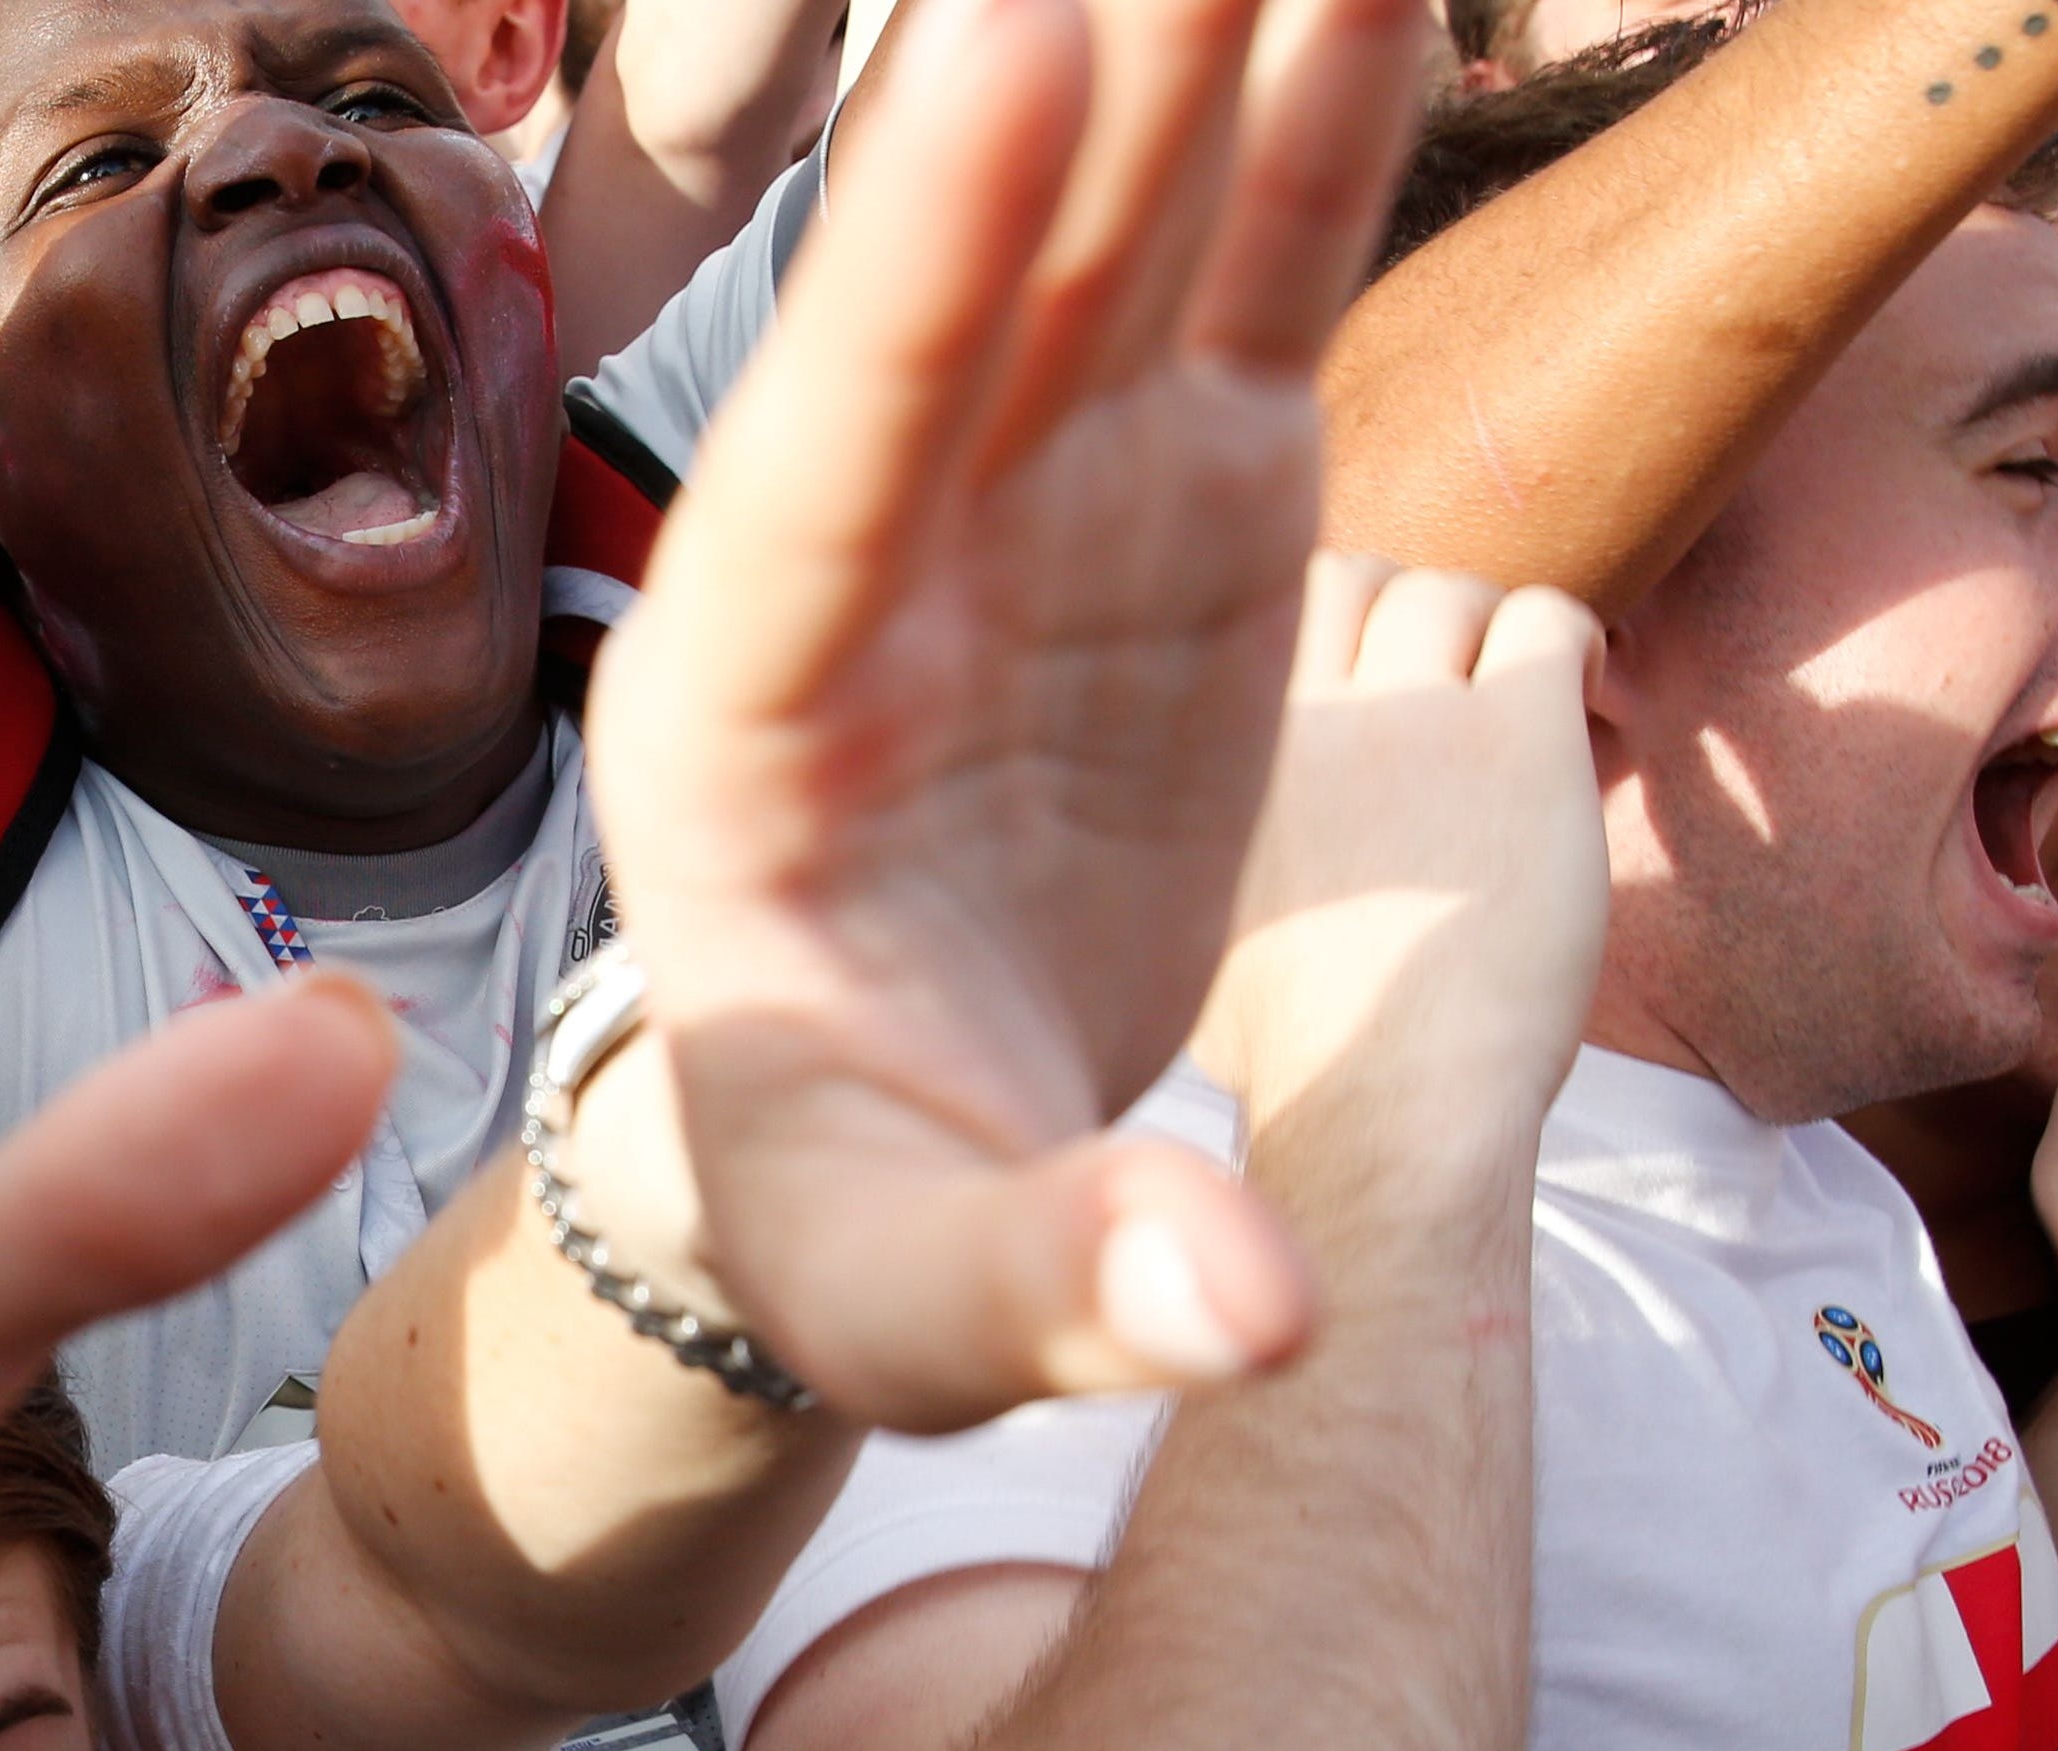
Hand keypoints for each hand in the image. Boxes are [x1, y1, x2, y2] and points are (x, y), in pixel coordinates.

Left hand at [586, 0, 1432, 1431]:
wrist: (887, 1155)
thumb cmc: (852, 1233)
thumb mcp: (915, 1305)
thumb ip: (1054, 1288)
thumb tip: (1246, 1314)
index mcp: (745, 725)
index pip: (831, 464)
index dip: (923, 255)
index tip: (1006, 33)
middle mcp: (875, 558)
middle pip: (983, 266)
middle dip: (1067, 43)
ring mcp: (1026, 501)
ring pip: (1120, 211)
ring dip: (1202, 20)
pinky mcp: (1175, 496)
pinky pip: (1251, 271)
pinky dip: (1312, 116)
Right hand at [1193, 557, 1605, 1142]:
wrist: (1384, 1104)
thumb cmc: (1294, 1054)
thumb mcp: (1190, 934)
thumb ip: (1198, 850)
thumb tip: (1209, 832)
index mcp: (1218, 752)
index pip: (1260, 616)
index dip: (1324, 642)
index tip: (1364, 694)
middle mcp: (1298, 709)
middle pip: (1348, 578)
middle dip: (1401, 617)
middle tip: (1448, 695)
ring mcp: (1405, 713)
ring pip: (1450, 592)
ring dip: (1491, 640)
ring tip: (1521, 722)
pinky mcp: (1511, 733)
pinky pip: (1551, 620)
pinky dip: (1576, 649)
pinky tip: (1583, 717)